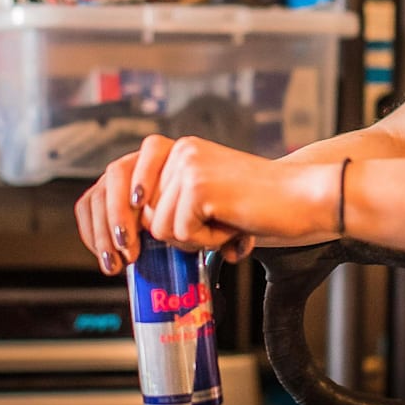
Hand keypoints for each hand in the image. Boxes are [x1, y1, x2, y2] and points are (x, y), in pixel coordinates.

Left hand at [74, 134, 335, 275]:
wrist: (300, 200)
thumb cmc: (258, 207)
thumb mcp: (204, 202)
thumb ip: (169, 206)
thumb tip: (127, 239)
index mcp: (174, 152)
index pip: (117, 182)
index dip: (104, 219)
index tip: (109, 254)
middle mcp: (176, 151)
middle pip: (128, 204)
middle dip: (135, 234)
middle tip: (147, 254)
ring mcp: (186, 164)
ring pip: (156, 226)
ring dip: (189, 239)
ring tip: (223, 227)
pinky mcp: (197, 184)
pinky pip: (180, 232)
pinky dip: (206, 241)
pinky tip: (230, 227)